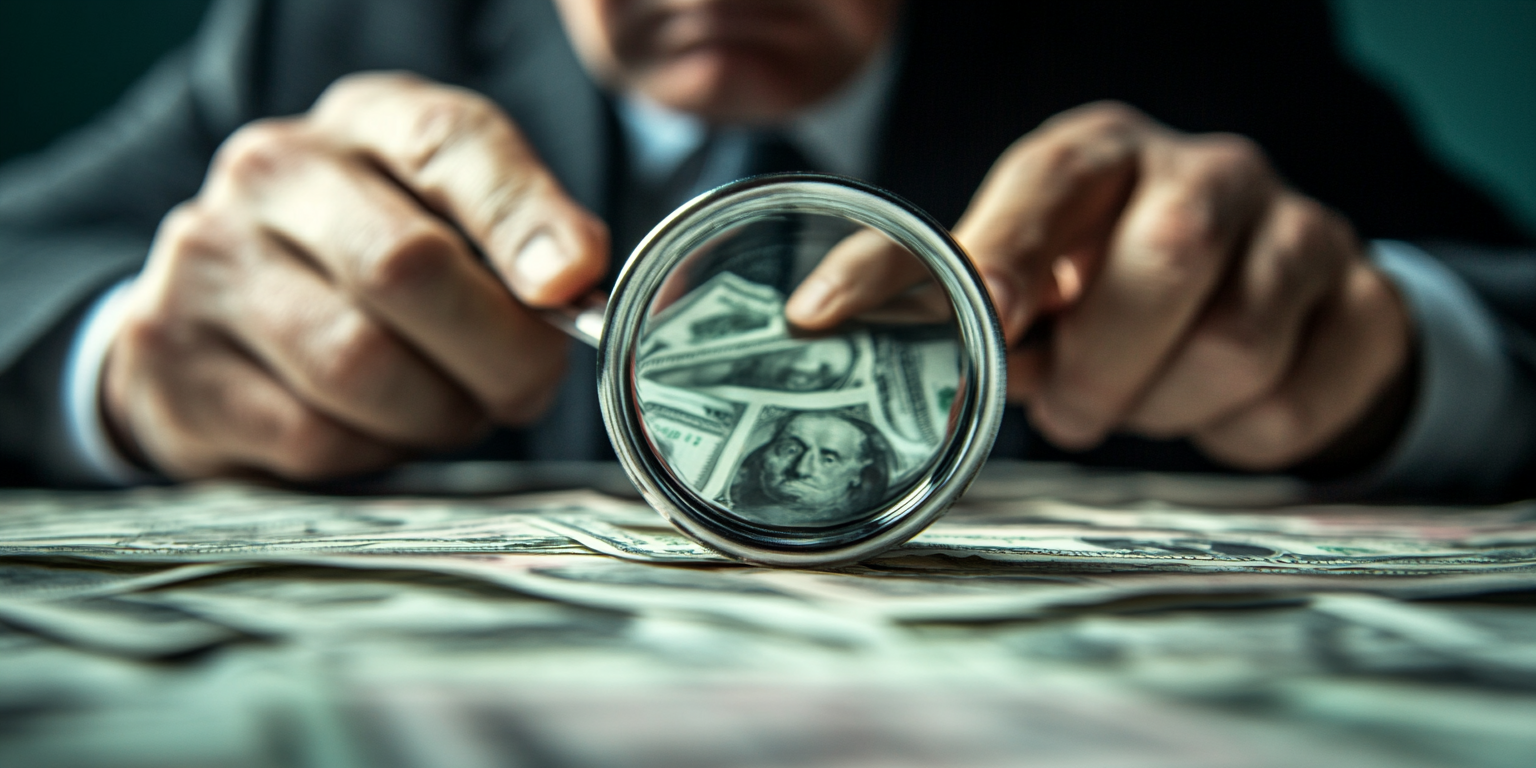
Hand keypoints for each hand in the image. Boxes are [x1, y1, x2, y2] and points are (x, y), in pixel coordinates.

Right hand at [103, 73, 607, 479]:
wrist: (214, 314)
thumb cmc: (368, 261)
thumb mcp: (450, 217)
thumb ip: (522, 237)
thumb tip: (576, 283)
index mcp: (364, 123)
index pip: (450, 144)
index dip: (524, 219)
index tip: (570, 284)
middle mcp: (275, 174)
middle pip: (408, 268)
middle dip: (498, 351)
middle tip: (526, 385)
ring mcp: (211, 264)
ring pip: (361, 366)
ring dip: (439, 413)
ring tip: (453, 408)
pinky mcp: (176, 363)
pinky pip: (315, 435)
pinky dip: (375, 451)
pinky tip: (380, 430)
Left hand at [787, 102, 1411, 470]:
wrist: (1273, 311)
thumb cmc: (1117, 292)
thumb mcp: (1033, 283)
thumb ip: (965, 299)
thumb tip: (846, 324)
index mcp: (1101, 158)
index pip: (1040, 187)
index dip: (993, 256)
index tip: (889, 316)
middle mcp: (1204, 171)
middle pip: (1166, 257)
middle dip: (1104, 362)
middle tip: (1071, 402)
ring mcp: (1299, 230)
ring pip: (1235, 343)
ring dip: (1165, 404)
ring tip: (1143, 393)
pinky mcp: (1363, 304)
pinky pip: (1290, 403)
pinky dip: (1236, 434)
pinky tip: (1216, 405)